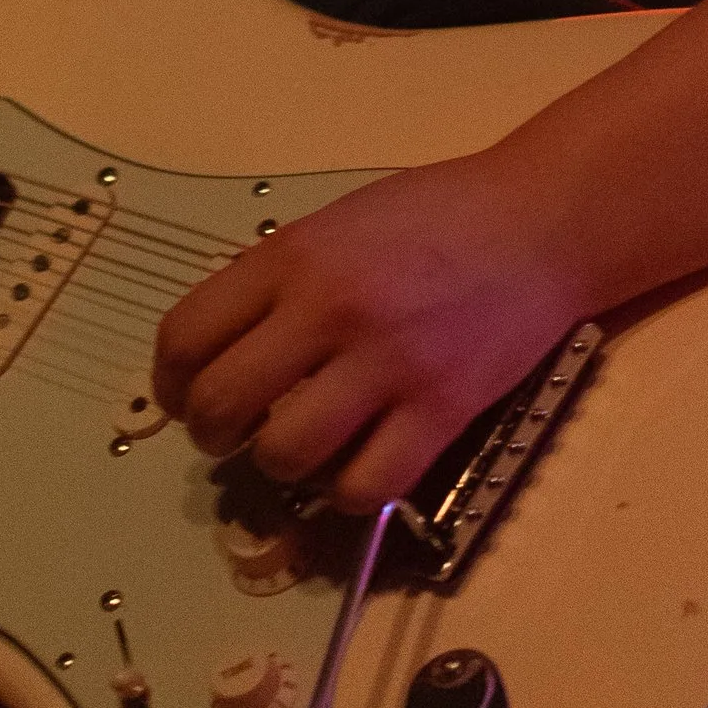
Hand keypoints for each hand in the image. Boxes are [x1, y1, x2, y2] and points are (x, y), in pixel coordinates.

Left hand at [151, 142, 585, 513]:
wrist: (538, 224)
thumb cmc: (433, 215)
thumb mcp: (334, 222)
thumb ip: (277, 277)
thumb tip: (221, 348)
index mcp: (292, 256)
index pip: (186, 335)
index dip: (169, 381)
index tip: (181, 395)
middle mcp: (329, 310)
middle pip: (222, 404)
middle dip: (211, 433)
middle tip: (232, 433)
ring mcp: (387, 365)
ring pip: (285, 454)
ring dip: (278, 465)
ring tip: (295, 448)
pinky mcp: (440, 412)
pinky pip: (365, 486)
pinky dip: (347, 492)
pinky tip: (354, 465)